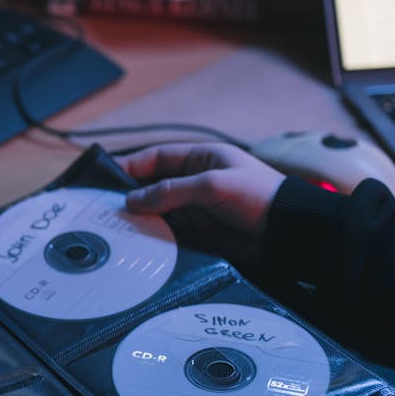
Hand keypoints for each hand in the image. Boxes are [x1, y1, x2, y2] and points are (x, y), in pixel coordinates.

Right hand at [114, 142, 284, 266]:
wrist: (288, 233)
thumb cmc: (260, 198)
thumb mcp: (212, 185)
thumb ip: (170, 191)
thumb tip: (134, 200)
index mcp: (203, 158)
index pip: (158, 157)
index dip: (132, 165)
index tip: (107, 176)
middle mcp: (197, 180)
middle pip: (154, 184)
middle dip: (132, 193)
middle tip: (106, 205)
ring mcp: (198, 207)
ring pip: (159, 209)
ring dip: (142, 216)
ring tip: (118, 224)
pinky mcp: (200, 231)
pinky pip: (169, 230)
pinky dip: (154, 233)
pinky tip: (139, 238)